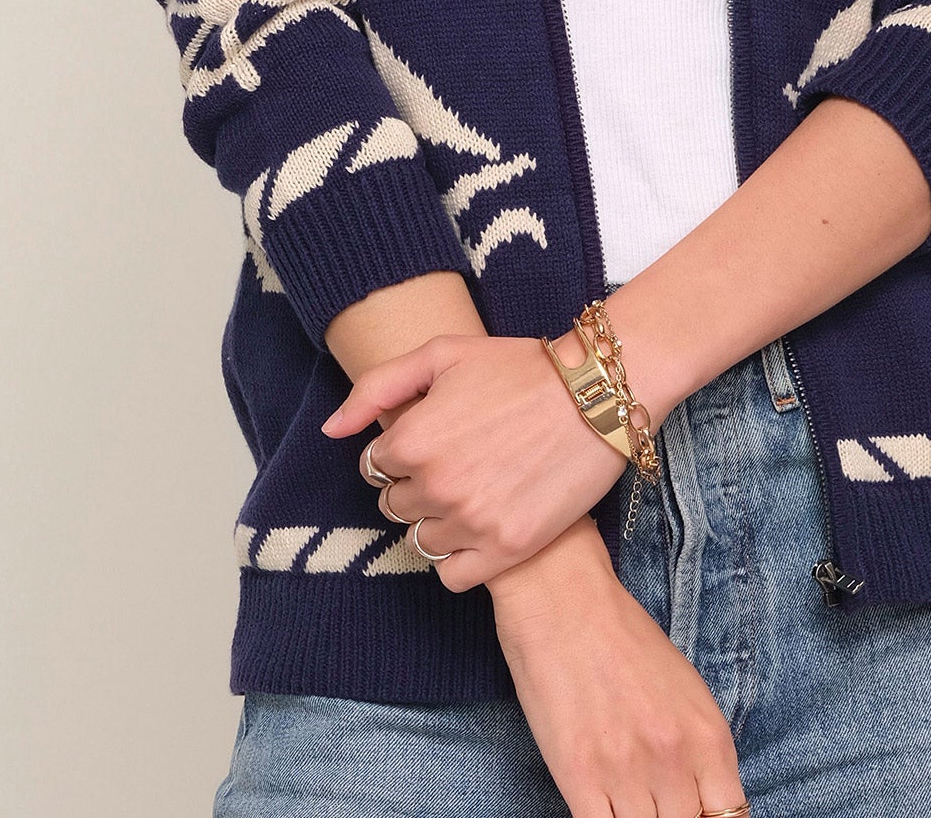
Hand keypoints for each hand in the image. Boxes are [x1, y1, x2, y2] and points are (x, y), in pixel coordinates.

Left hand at [319, 330, 628, 589]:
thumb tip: (333, 430)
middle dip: (418, 486)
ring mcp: (470, 522)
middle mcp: (434, 486)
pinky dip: (459, 559)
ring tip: (477, 490)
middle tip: (462, 461)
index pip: (375, 467)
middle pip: (396, 507)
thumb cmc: (519, 368)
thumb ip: (379, 388)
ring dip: (440, 521)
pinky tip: (482, 527)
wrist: (597, 394)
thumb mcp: (444, 355)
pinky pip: (451, 576)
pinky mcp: (505, 549)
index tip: (437, 439)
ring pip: (422, 542)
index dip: (404, 451)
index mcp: (412, 439)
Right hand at [491, 520, 748, 817]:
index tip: (692, 811)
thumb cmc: (623, 636)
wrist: (565, 599)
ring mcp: (627, 771)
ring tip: (626, 797)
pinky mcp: (579, 776)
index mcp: (709, 736)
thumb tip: (700, 802)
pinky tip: (600, 806)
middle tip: (654, 801)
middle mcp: (675, 758)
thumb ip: (697, 751)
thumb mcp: (684, 691)